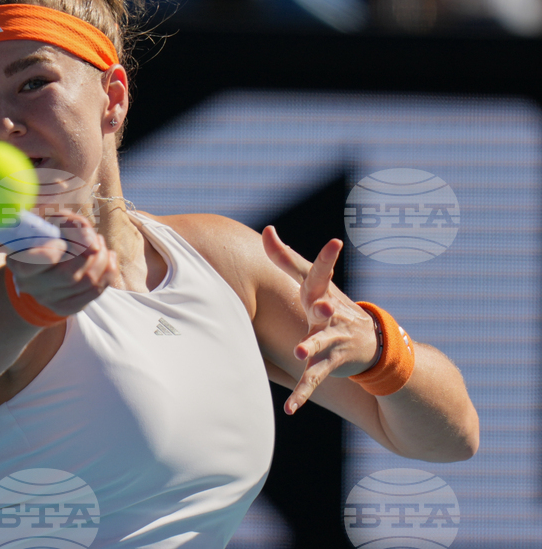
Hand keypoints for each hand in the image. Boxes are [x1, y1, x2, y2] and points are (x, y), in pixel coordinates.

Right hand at [6, 212, 118, 318]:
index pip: (46, 259)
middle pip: (70, 275)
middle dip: (89, 254)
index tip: (65, 241)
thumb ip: (72, 225)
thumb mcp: (53, 220)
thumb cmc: (46, 234)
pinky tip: (107, 258)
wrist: (42, 260)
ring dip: (102, 259)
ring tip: (100, 245)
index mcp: (20, 262)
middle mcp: (30, 285)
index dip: (62, 248)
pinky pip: (95, 292)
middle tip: (93, 237)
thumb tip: (94, 246)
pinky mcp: (65, 307)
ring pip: (87, 282)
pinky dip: (108, 272)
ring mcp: (47, 299)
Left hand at [261, 226, 379, 414]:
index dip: (328, 257)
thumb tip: (267, 230)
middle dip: (324, 305)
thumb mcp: (311, 281)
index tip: (336, 242)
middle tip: (321, 304)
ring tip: (300, 352)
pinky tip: (291, 409)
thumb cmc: (329, 304)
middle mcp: (331, 313)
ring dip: (312, 347)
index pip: (323, 271)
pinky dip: (302, 394)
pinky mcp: (332, 363)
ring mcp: (334, 339)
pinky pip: (314, 379)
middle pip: (326, 306)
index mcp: (323, 291)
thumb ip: (286, 257)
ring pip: (322, 343)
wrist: (372, 343)